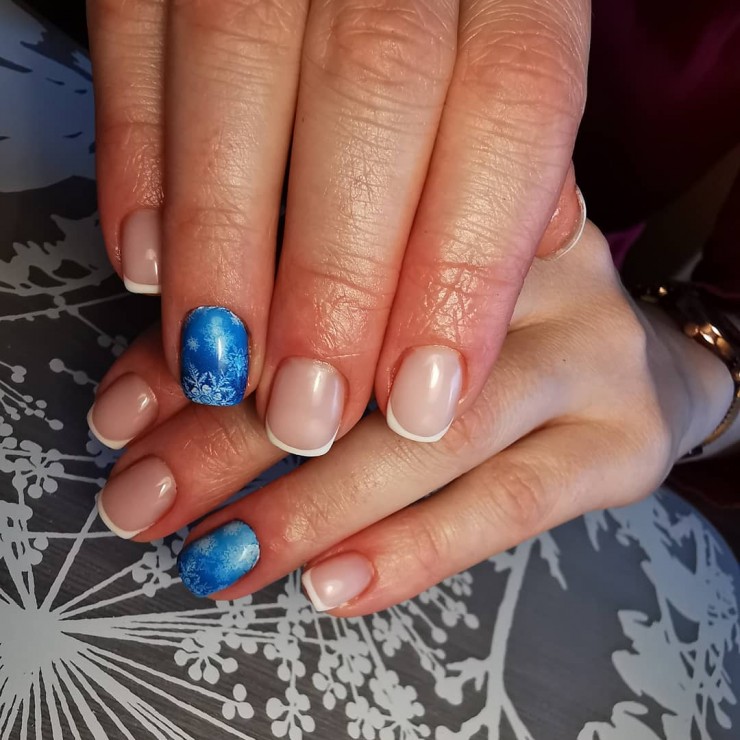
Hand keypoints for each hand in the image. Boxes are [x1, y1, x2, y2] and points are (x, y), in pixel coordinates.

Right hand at [87, 0, 588, 453]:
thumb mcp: (516, 38)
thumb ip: (523, 141)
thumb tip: (539, 244)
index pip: (513, 111)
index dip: (464, 270)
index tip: (423, 401)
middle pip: (377, 97)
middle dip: (335, 280)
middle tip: (309, 411)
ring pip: (239, 69)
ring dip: (223, 245)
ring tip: (222, 367)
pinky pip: (136, 34)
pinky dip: (136, 161)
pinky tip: (144, 264)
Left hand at [90, 223, 732, 611]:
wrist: (646, 364)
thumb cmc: (491, 328)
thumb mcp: (397, 297)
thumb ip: (282, 329)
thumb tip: (147, 398)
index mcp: (463, 189)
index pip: (317, 254)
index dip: (213, 338)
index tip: (124, 414)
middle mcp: (535, 255)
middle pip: (372, 344)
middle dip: (237, 436)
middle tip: (146, 501)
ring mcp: (592, 347)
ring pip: (437, 431)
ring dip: (312, 506)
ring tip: (220, 555)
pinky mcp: (626, 437)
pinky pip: (510, 502)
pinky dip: (413, 549)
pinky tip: (332, 584)